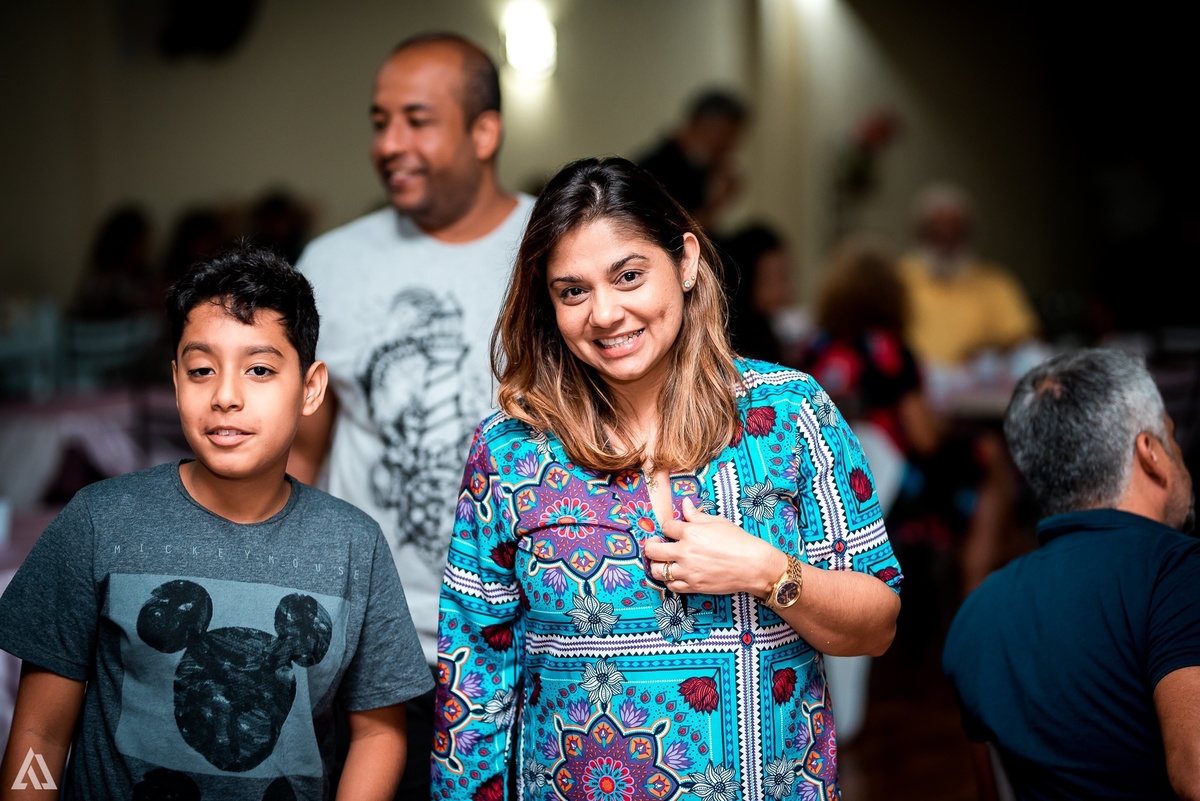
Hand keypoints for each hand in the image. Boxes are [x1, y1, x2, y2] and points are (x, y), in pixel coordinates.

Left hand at [642, 497, 785, 596]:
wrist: (753, 566)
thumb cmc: (739, 541)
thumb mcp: (718, 522)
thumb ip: (696, 516)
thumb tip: (685, 505)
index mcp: (690, 532)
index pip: (666, 527)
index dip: (667, 527)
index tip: (670, 529)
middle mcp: (685, 552)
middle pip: (653, 550)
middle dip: (651, 545)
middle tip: (656, 544)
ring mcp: (688, 571)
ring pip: (658, 571)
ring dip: (656, 565)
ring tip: (663, 562)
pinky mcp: (693, 586)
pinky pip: (671, 586)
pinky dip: (669, 581)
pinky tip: (674, 575)